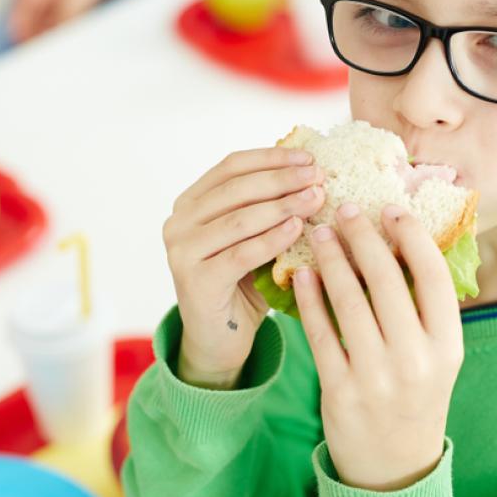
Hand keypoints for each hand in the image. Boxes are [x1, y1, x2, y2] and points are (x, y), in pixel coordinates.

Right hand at [163, 148, 325, 388]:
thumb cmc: (242, 283)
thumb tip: (311, 172)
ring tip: (316, 199)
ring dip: (283, 205)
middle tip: (318, 176)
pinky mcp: (195, 281)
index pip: (231, 166)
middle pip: (236, 189)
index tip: (308, 156)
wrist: (219, 339)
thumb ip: (267, 206)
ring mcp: (182, 252)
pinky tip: (299, 228)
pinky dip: (273, 238)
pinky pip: (241, 253)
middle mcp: (178, 222)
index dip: (271, 157)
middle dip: (282, 179)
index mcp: (190, 203)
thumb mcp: (252, 236)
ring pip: (240, 218)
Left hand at [292, 203, 463, 490]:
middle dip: (362, 237)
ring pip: (349, 301)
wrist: (394, 470)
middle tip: (344, 209)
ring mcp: (377, 378)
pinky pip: (319, 333)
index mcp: (447, 346)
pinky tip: (302, 274)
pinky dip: (309, 298)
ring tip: (319, 233)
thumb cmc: (416, 397)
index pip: (433, 276)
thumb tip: (401, 241)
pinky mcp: (340, 392)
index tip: (390, 209)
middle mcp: (416, 361)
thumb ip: (424, 308)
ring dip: (331, 259)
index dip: (411, 237)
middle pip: (386, 280)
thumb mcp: (436, 357)